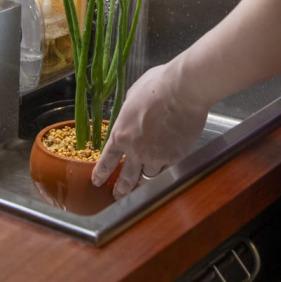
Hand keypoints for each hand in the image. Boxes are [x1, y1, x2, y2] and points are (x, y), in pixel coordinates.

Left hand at [91, 59, 209, 197]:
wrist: (183, 91)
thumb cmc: (157, 86)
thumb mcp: (133, 95)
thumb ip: (129, 112)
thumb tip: (131, 114)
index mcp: (121, 134)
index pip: (107, 160)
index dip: (101, 173)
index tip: (97, 181)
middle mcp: (136, 150)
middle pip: (126, 178)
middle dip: (121, 188)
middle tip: (118, 194)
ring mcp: (156, 156)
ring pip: (149, 174)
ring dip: (148, 173)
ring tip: (148, 173)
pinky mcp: (175, 157)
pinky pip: (168, 168)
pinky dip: (166, 166)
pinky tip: (167, 161)